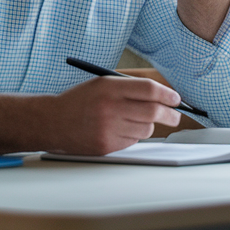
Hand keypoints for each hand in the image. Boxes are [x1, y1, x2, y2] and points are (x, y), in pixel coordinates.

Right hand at [45, 76, 181, 155]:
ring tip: (136, 120)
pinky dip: (133, 135)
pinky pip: (133, 141)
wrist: (52, 122)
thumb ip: (130, 88)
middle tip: (176, 115)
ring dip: (149, 125)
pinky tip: (120, 129)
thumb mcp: (102, 84)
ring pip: (146, 129)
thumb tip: (163, 96)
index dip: (167, 94)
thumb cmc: (81, 101)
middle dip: (170, 114)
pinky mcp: (106, 145)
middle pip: (153, 111)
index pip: (149, 90)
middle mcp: (110, 108)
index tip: (176, 98)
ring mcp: (108, 129)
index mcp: (109, 87)